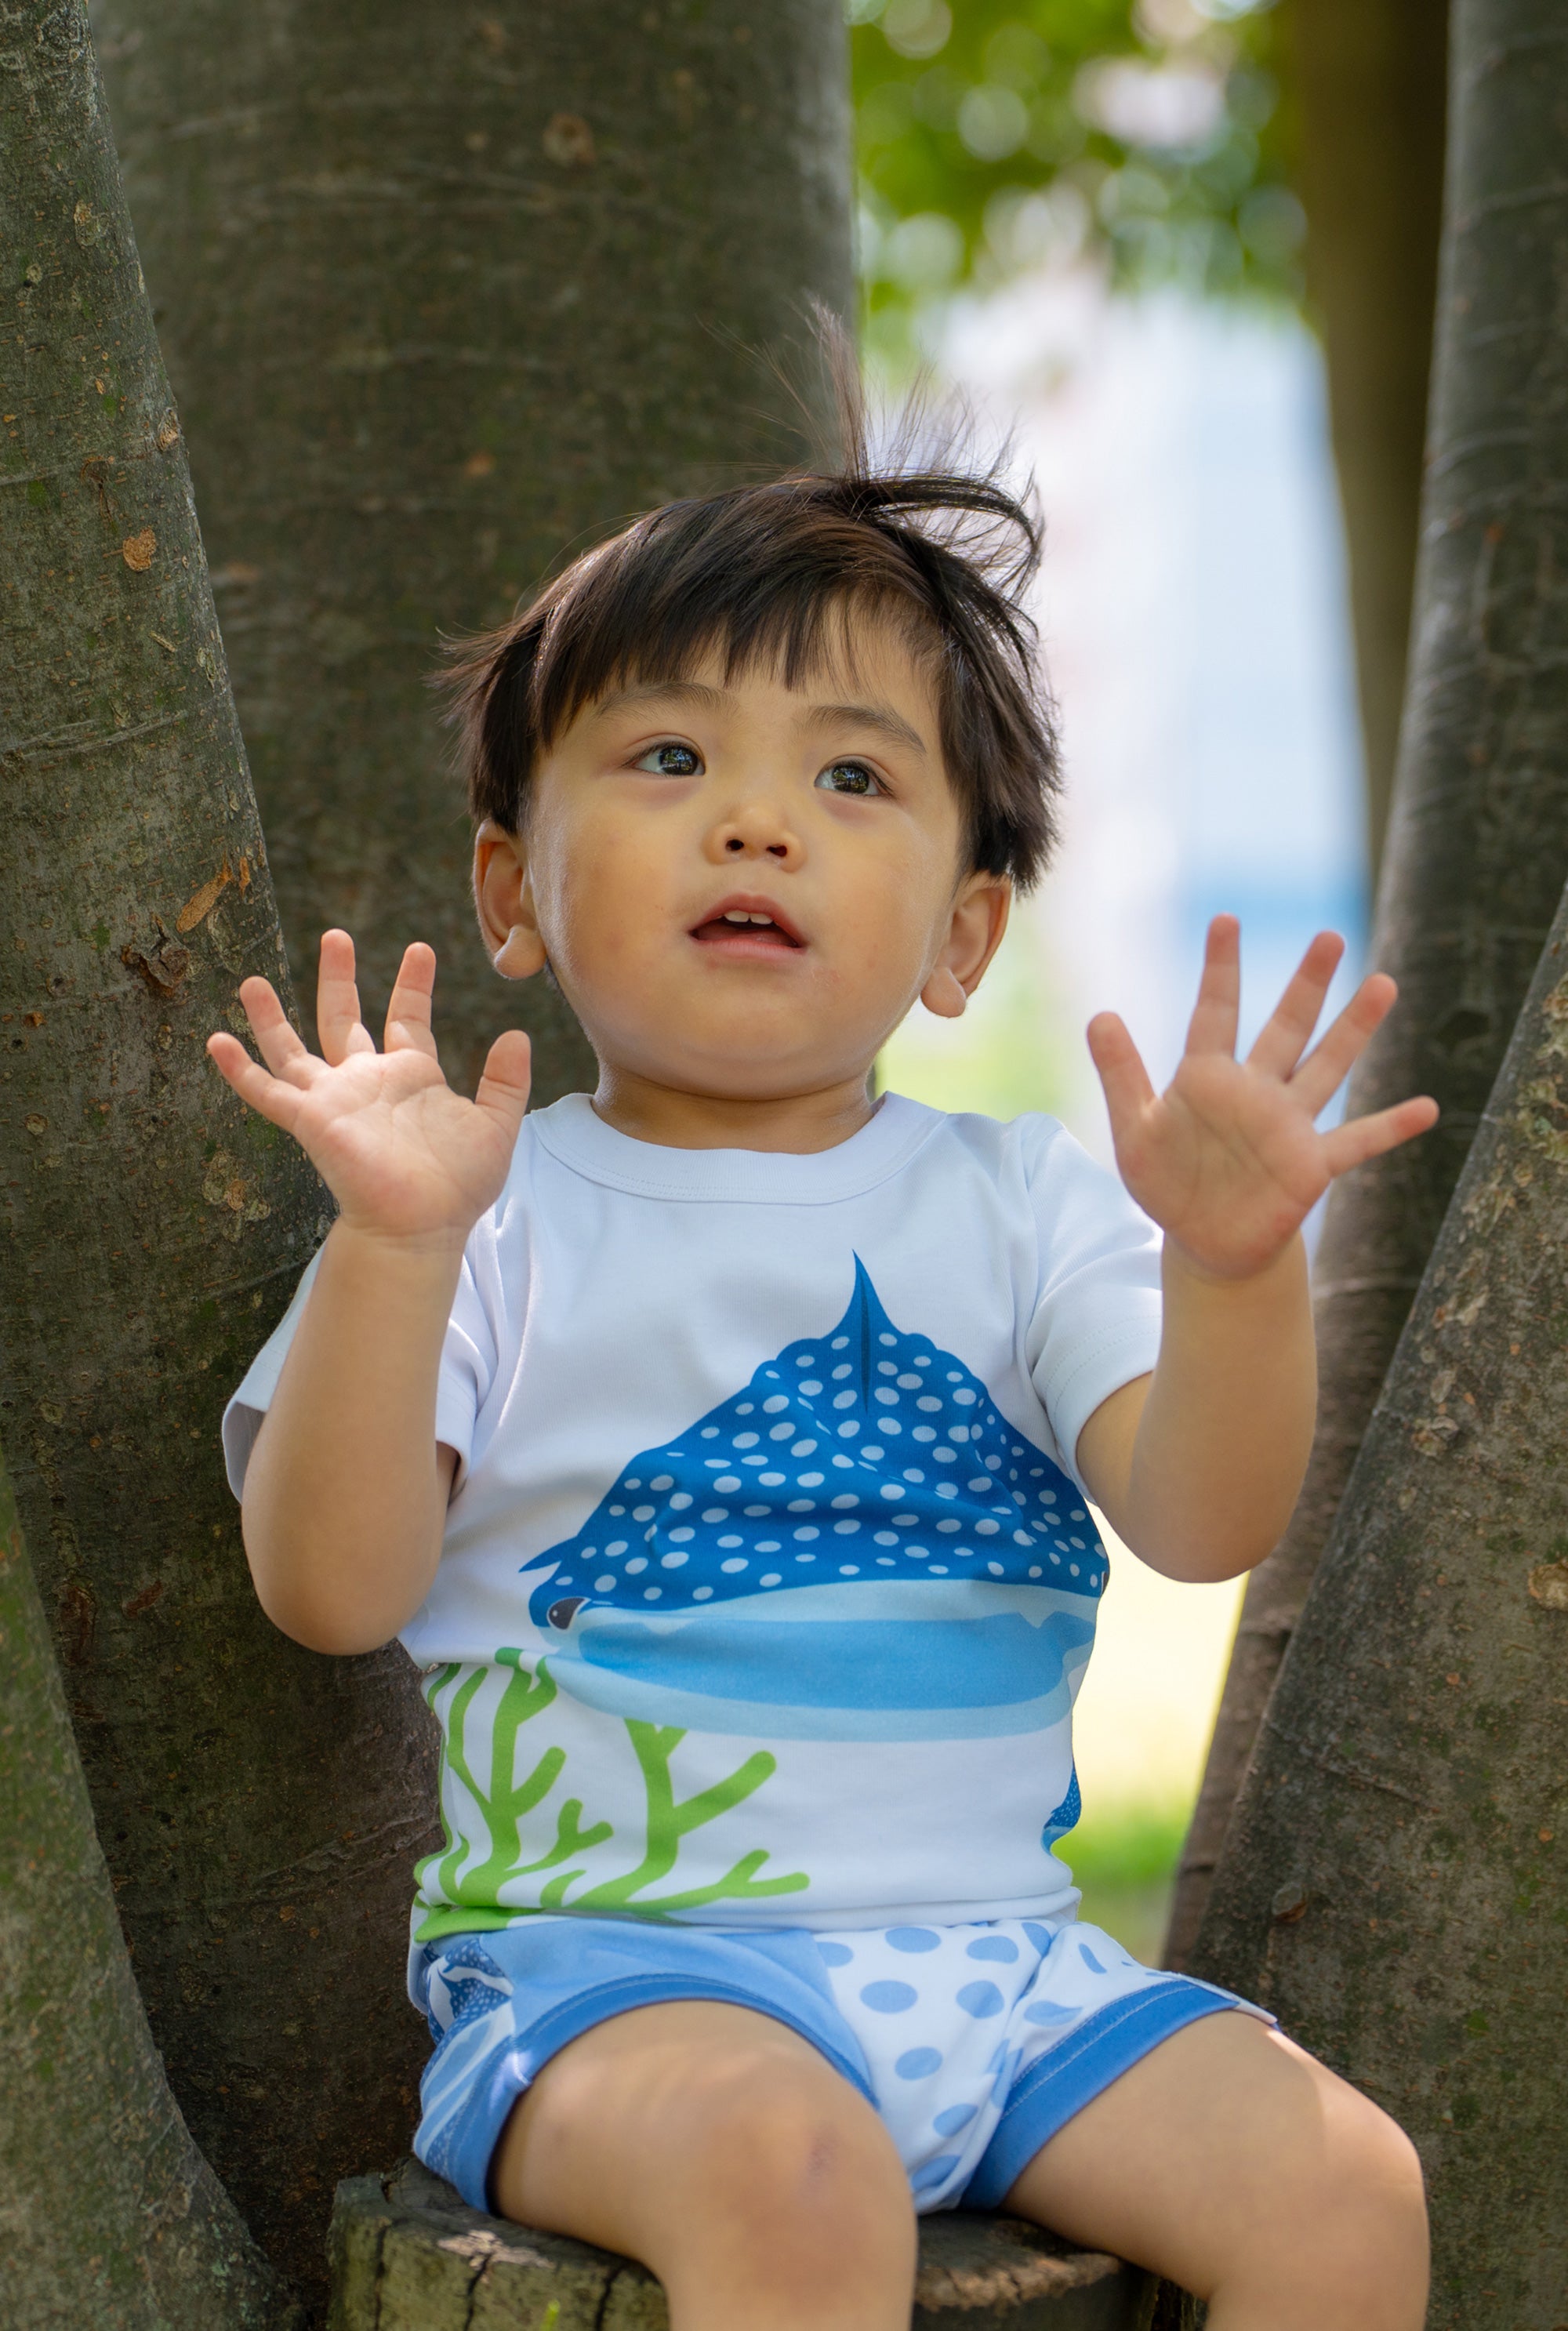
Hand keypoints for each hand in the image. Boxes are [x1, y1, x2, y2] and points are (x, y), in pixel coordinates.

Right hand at [206, 930, 530, 1245]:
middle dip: (339, 977)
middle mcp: (366, 1082)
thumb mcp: (495, 1125)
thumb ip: (505, 1081)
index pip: (407, 1019)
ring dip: (272, 1016)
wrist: (424, 1225)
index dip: (412, 985)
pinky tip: (216, 1041)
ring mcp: (334, 1100)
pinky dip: (240, 1070)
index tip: (420, 948)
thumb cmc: (459, 1186)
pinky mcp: (310, 1120)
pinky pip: (266, 1092)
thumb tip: (517, 1033)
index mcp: (411, 1077)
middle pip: (343, 1019)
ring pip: (293, 1049)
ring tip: (252, 980)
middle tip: (335, 934)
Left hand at [1088, 916, 1437, 1281]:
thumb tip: (1099, 1015)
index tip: (1225, 919)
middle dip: (1307, 985)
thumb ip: (1122, 1076)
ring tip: (1384, 984)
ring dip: (1354, 1030)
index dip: (1220, 969)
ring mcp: (1289, 1125)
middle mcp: (1256, 1090)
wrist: (1205, 1241)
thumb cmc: (1168, 1183)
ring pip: (1327, 1067)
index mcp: (1208, 1077)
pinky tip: (1428, 1108)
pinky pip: (1358, 1142)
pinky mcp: (1312, 1165)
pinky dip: (1391, 1128)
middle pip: (1286, 1027)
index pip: (1214, 1013)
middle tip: (1328, 937)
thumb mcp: (1134, 1133)